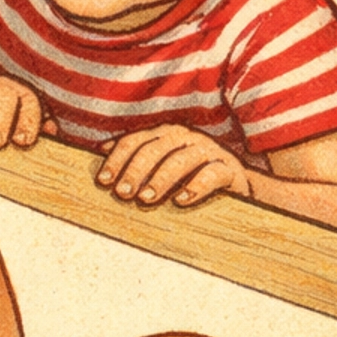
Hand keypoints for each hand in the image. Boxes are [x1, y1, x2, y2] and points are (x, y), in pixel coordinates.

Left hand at [97, 126, 251, 209]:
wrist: (235, 184)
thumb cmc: (190, 176)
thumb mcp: (162, 165)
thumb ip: (137, 159)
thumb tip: (101, 150)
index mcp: (166, 135)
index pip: (136, 141)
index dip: (117, 159)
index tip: (103, 181)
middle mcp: (185, 138)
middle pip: (154, 150)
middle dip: (135, 171)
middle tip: (122, 193)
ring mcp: (208, 151)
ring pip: (180, 160)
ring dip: (160, 179)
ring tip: (145, 198)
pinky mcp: (228, 169)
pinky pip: (212, 174)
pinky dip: (196, 187)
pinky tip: (181, 201)